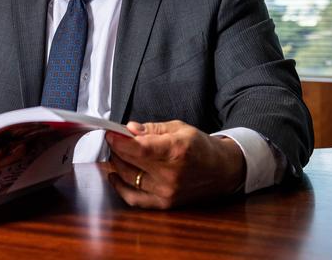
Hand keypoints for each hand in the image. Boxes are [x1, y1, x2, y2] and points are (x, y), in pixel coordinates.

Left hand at [105, 120, 245, 208]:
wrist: (222, 170)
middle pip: (129, 162)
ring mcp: (166, 192)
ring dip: (117, 163)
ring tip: (117, 152)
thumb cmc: (200, 147)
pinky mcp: (165, 203)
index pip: (138, 148)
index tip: (110, 133)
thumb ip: (151, 129)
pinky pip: (134, 199)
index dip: (119, 140)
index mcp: (175, 151)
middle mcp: (170, 175)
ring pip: (128, 178)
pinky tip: (114, 175)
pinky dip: (120, 187)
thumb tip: (129, 129)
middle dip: (116, 148)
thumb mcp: (179, 128)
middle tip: (114, 139)